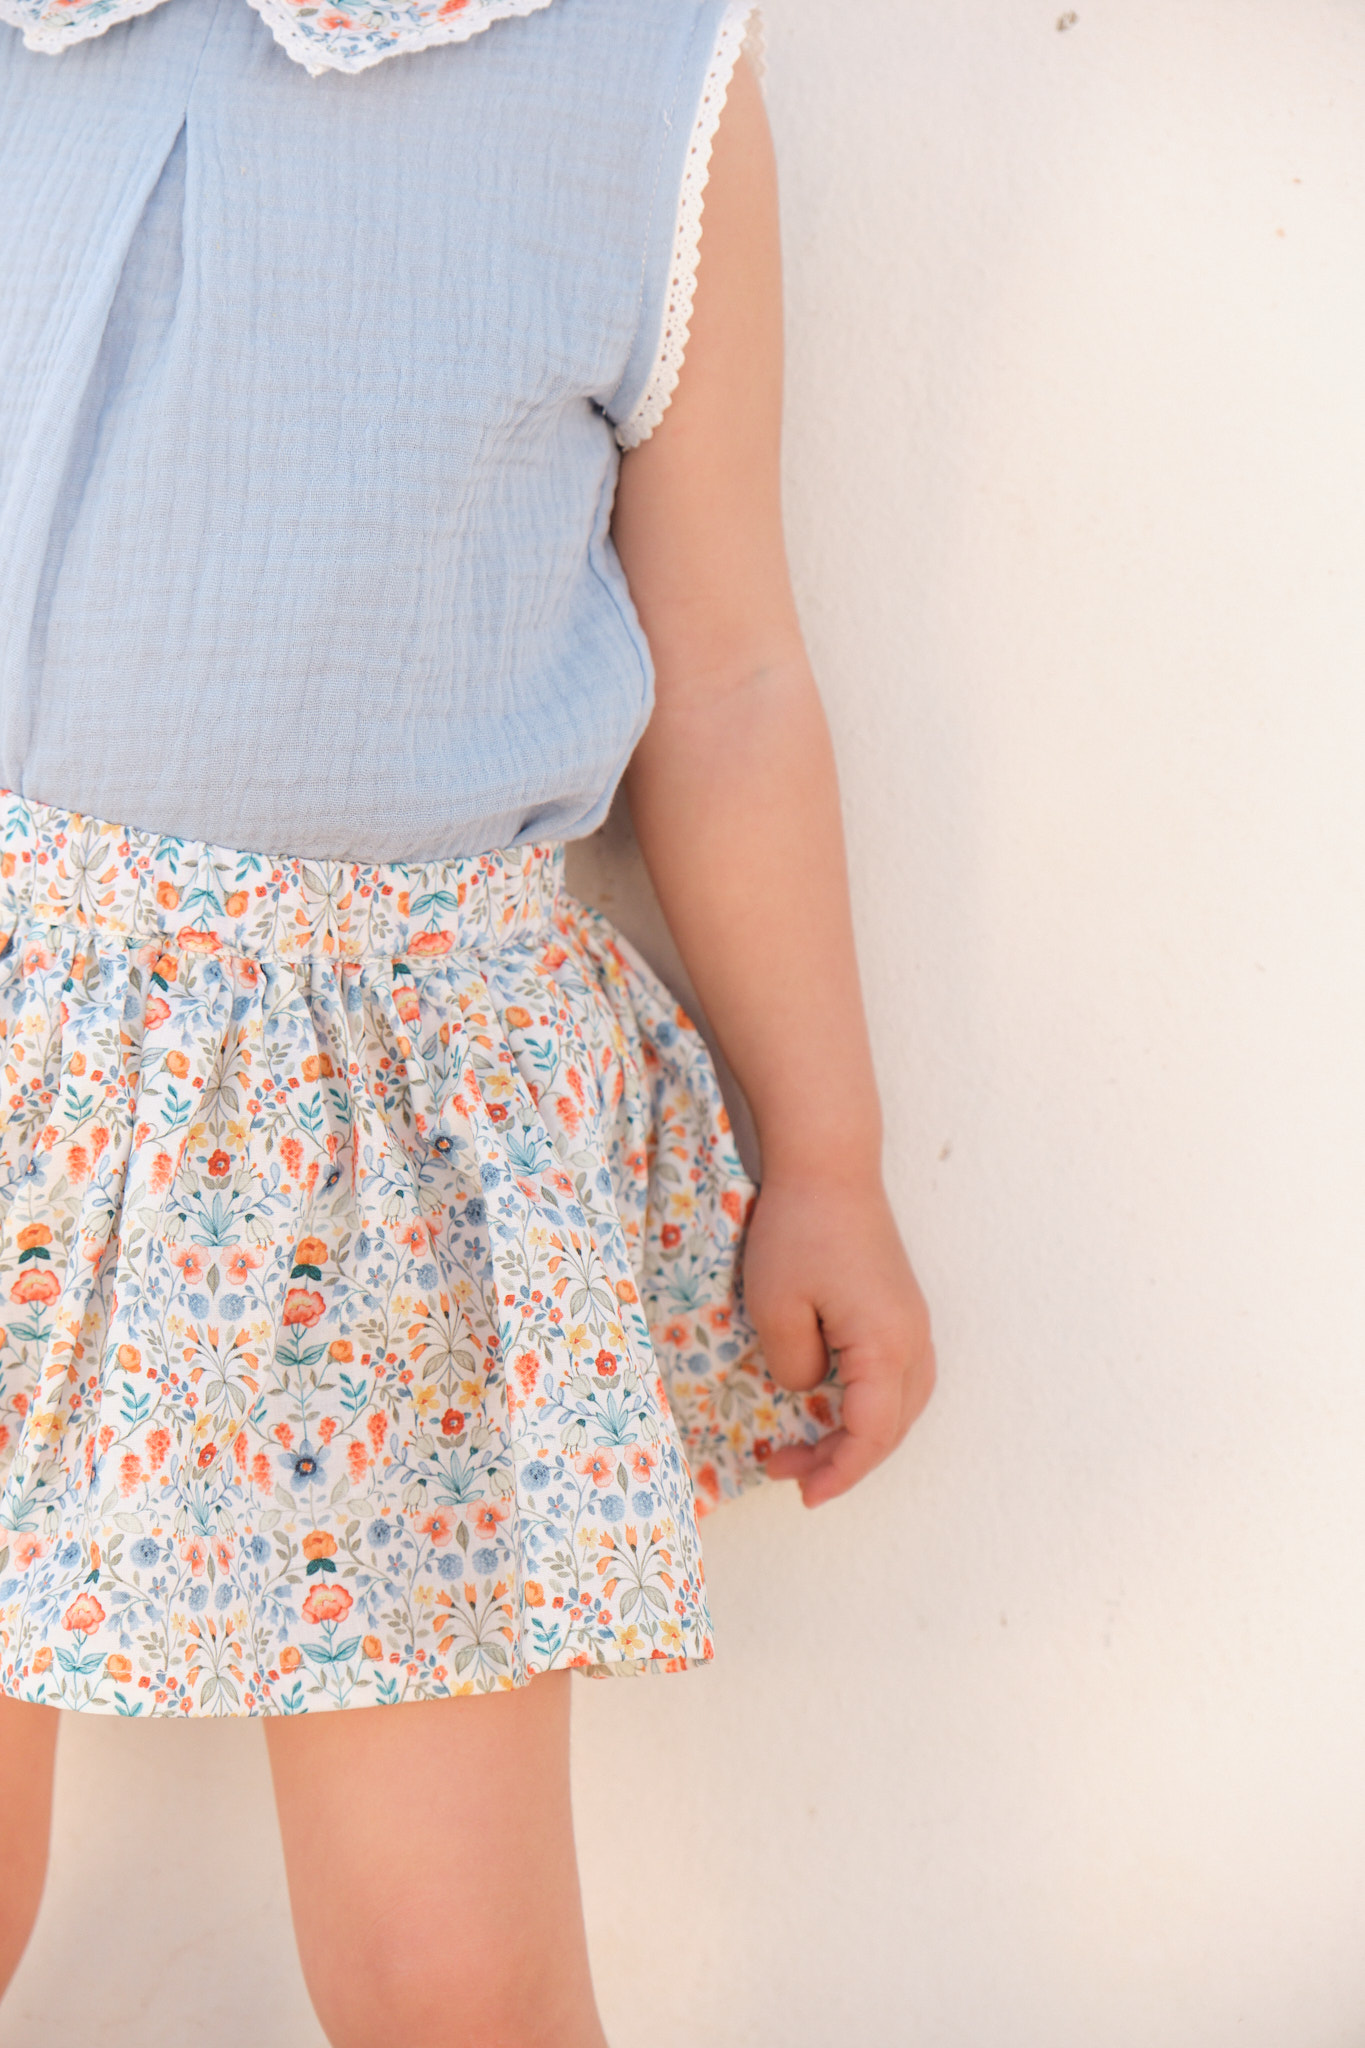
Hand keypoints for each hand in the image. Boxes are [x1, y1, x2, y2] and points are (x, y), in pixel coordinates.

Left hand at [742, 1168, 934, 1507]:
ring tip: (811, 1449)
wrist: (829, 1164)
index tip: (802, 1493)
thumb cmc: (798, 1230)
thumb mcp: (775, 1308)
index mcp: (886, 1346)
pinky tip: (834, 1406)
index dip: (838, 1472)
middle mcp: (913, 1339)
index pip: (870, 1434)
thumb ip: (794, 1368)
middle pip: (893, 1428)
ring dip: (861, 1436)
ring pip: (903, 1406)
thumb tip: (808, 1391)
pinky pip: (899, 1378)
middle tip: (788, 1472)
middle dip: (843, 1461)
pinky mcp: (901, 1307)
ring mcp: (912, 1321)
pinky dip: (872, 1407)